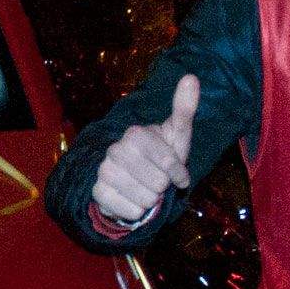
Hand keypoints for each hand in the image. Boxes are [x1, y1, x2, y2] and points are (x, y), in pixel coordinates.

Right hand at [89, 74, 200, 226]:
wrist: (132, 180)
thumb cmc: (160, 156)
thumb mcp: (176, 135)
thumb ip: (184, 108)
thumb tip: (191, 77)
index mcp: (135, 134)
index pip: (169, 164)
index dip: (178, 174)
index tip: (178, 175)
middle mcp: (115, 149)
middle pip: (157, 183)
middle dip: (163, 187)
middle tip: (157, 180)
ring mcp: (104, 170)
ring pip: (145, 199)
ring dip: (151, 200)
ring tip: (145, 190)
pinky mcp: (98, 192)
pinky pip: (131, 211)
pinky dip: (137, 211)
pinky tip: (133, 200)